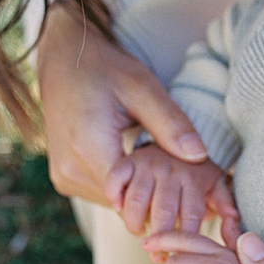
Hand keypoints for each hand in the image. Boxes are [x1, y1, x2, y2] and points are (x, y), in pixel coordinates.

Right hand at [36, 0, 207, 204]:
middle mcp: (69, 171)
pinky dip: (125, 186)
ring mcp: (64, 178)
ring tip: (160, 163)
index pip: (134, 197)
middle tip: (180, 170)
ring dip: (140, 190)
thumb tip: (200, 156)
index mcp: (88, 149)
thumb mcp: (143, 89)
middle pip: (126, 203)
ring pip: (116, 203)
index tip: (188, 180)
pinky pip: (103, 194)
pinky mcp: (64, 179)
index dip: (166, 192)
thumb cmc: (106, 69)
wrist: (65, 60)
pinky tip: (141, 164)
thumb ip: (171, 124)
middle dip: (156, 192)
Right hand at [103, 145, 239, 260]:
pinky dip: (114, 196)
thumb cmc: (197, 169)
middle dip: (159, 239)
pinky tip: (119, 208)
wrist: (176, 134)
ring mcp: (149, 164)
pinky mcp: (128, 160)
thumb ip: (225, 205)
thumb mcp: (215, 183)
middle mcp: (172, 170)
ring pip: (137, 200)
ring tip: (139, 233)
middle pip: (163, 212)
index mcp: (194, 178)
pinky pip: (115, 179)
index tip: (177, 255)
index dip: (184, 239)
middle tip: (156, 255)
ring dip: (135, 223)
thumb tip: (236, 232)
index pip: (190, 216)